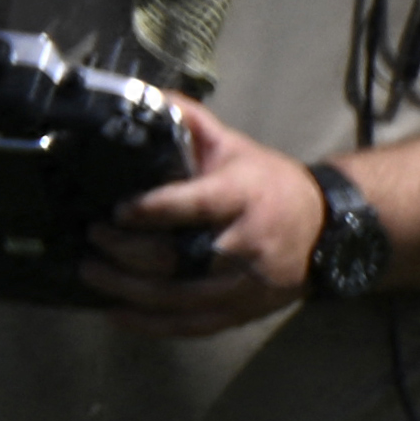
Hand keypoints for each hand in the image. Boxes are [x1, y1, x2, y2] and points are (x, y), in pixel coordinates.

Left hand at [91, 93, 324, 337]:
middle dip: (130, 252)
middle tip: (92, 238)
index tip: (118, 210)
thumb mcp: (234, 144)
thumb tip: (144, 95)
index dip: (155, 210)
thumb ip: (191, 120)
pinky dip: (152, 324)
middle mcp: (246, 244)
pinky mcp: (244, 312)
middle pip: (183, 258)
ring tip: (91, 273)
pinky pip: (194, 325)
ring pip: (183, 298)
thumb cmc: (268, 182)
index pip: (197, 205)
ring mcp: (246, 285)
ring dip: (131, 290)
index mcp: (243, 196)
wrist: (328, 231)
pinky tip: (117, 313)